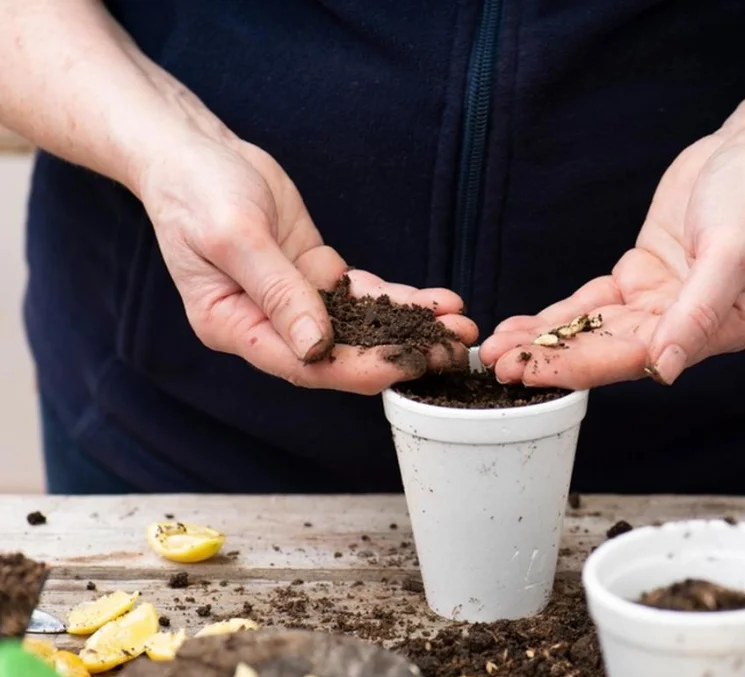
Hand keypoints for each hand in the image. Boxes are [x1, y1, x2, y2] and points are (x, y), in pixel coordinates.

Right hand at [137, 133, 476, 392]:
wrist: (197, 153)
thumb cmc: (197, 191)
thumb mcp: (234, 236)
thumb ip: (277, 291)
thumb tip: (317, 347)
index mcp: (234, 327)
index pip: (303, 364)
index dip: (356, 369)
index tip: (404, 366)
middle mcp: (267, 324)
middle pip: (341, 356)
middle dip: (398, 355)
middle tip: (451, 352)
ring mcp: (296, 302)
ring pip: (361, 328)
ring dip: (411, 330)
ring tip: (460, 329)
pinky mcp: (317, 277)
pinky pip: (365, 296)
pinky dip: (403, 301)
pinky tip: (440, 303)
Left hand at [480, 130, 744, 387]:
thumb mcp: (733, 249)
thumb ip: (699, 311)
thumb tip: (665, 368)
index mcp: (717, 330)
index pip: (638, 357)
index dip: (581, 366)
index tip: (532, 371)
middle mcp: (686, 326)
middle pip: (609, 350)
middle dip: (551, 358)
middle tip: (496, 365)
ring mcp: (661, 302)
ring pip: (595, 331)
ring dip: (547, 341)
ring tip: (495, 350)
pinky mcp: (642, 277)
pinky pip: (594, 305)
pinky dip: (557, 316)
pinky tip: (521, 327)